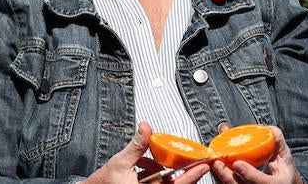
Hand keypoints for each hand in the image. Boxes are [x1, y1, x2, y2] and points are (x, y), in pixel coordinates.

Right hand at [82, 122, 209, 183]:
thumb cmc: (103, 183)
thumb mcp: (120, 162)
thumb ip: (136, 145)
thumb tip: (145, 128)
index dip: (193, 174)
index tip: (204, 165)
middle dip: (185, 172)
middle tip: (196, 160)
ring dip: (167, 174)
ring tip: (156, 162)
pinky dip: (157, 177)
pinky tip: (148, 168)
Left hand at [209, 125, 301, 183]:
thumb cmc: (283, 173)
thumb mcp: (285, 157)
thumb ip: (276, 141)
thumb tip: (266, 128)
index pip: (261, 182)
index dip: (249, 174)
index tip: (237, 163)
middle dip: (226, 175)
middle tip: (217, 161)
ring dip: (219, 175)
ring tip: (213, 161)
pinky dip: (218, 176)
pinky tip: (215, 166)